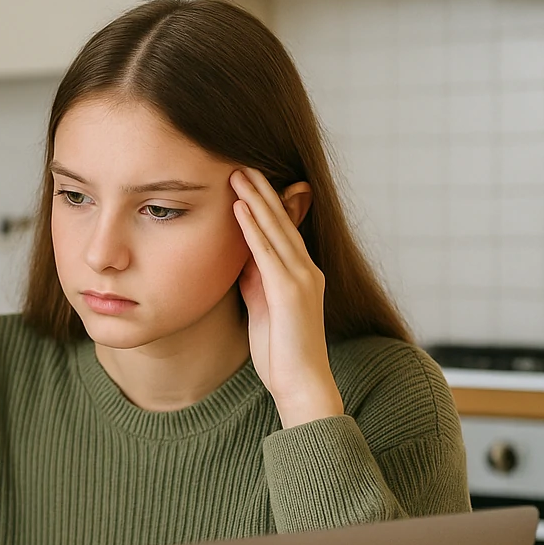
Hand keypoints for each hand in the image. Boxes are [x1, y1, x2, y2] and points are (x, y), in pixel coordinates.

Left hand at [231, 167, 343, 427]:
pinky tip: (239, 207)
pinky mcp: (291, 291)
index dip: (265, 202)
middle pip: (281, 221)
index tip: (245, 177)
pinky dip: (252, 228)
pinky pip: (267, 252)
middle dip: (261, 190)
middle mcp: (306, 270)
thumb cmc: (279, 351)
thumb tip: (240, 256)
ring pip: (275, 229)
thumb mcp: (262, 306)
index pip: (280, 229)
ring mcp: (302, 279)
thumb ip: (254, 279)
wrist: (300, 383)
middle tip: (240, 161)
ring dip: (255, 199)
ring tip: (237, 172)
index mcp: (300, 273)